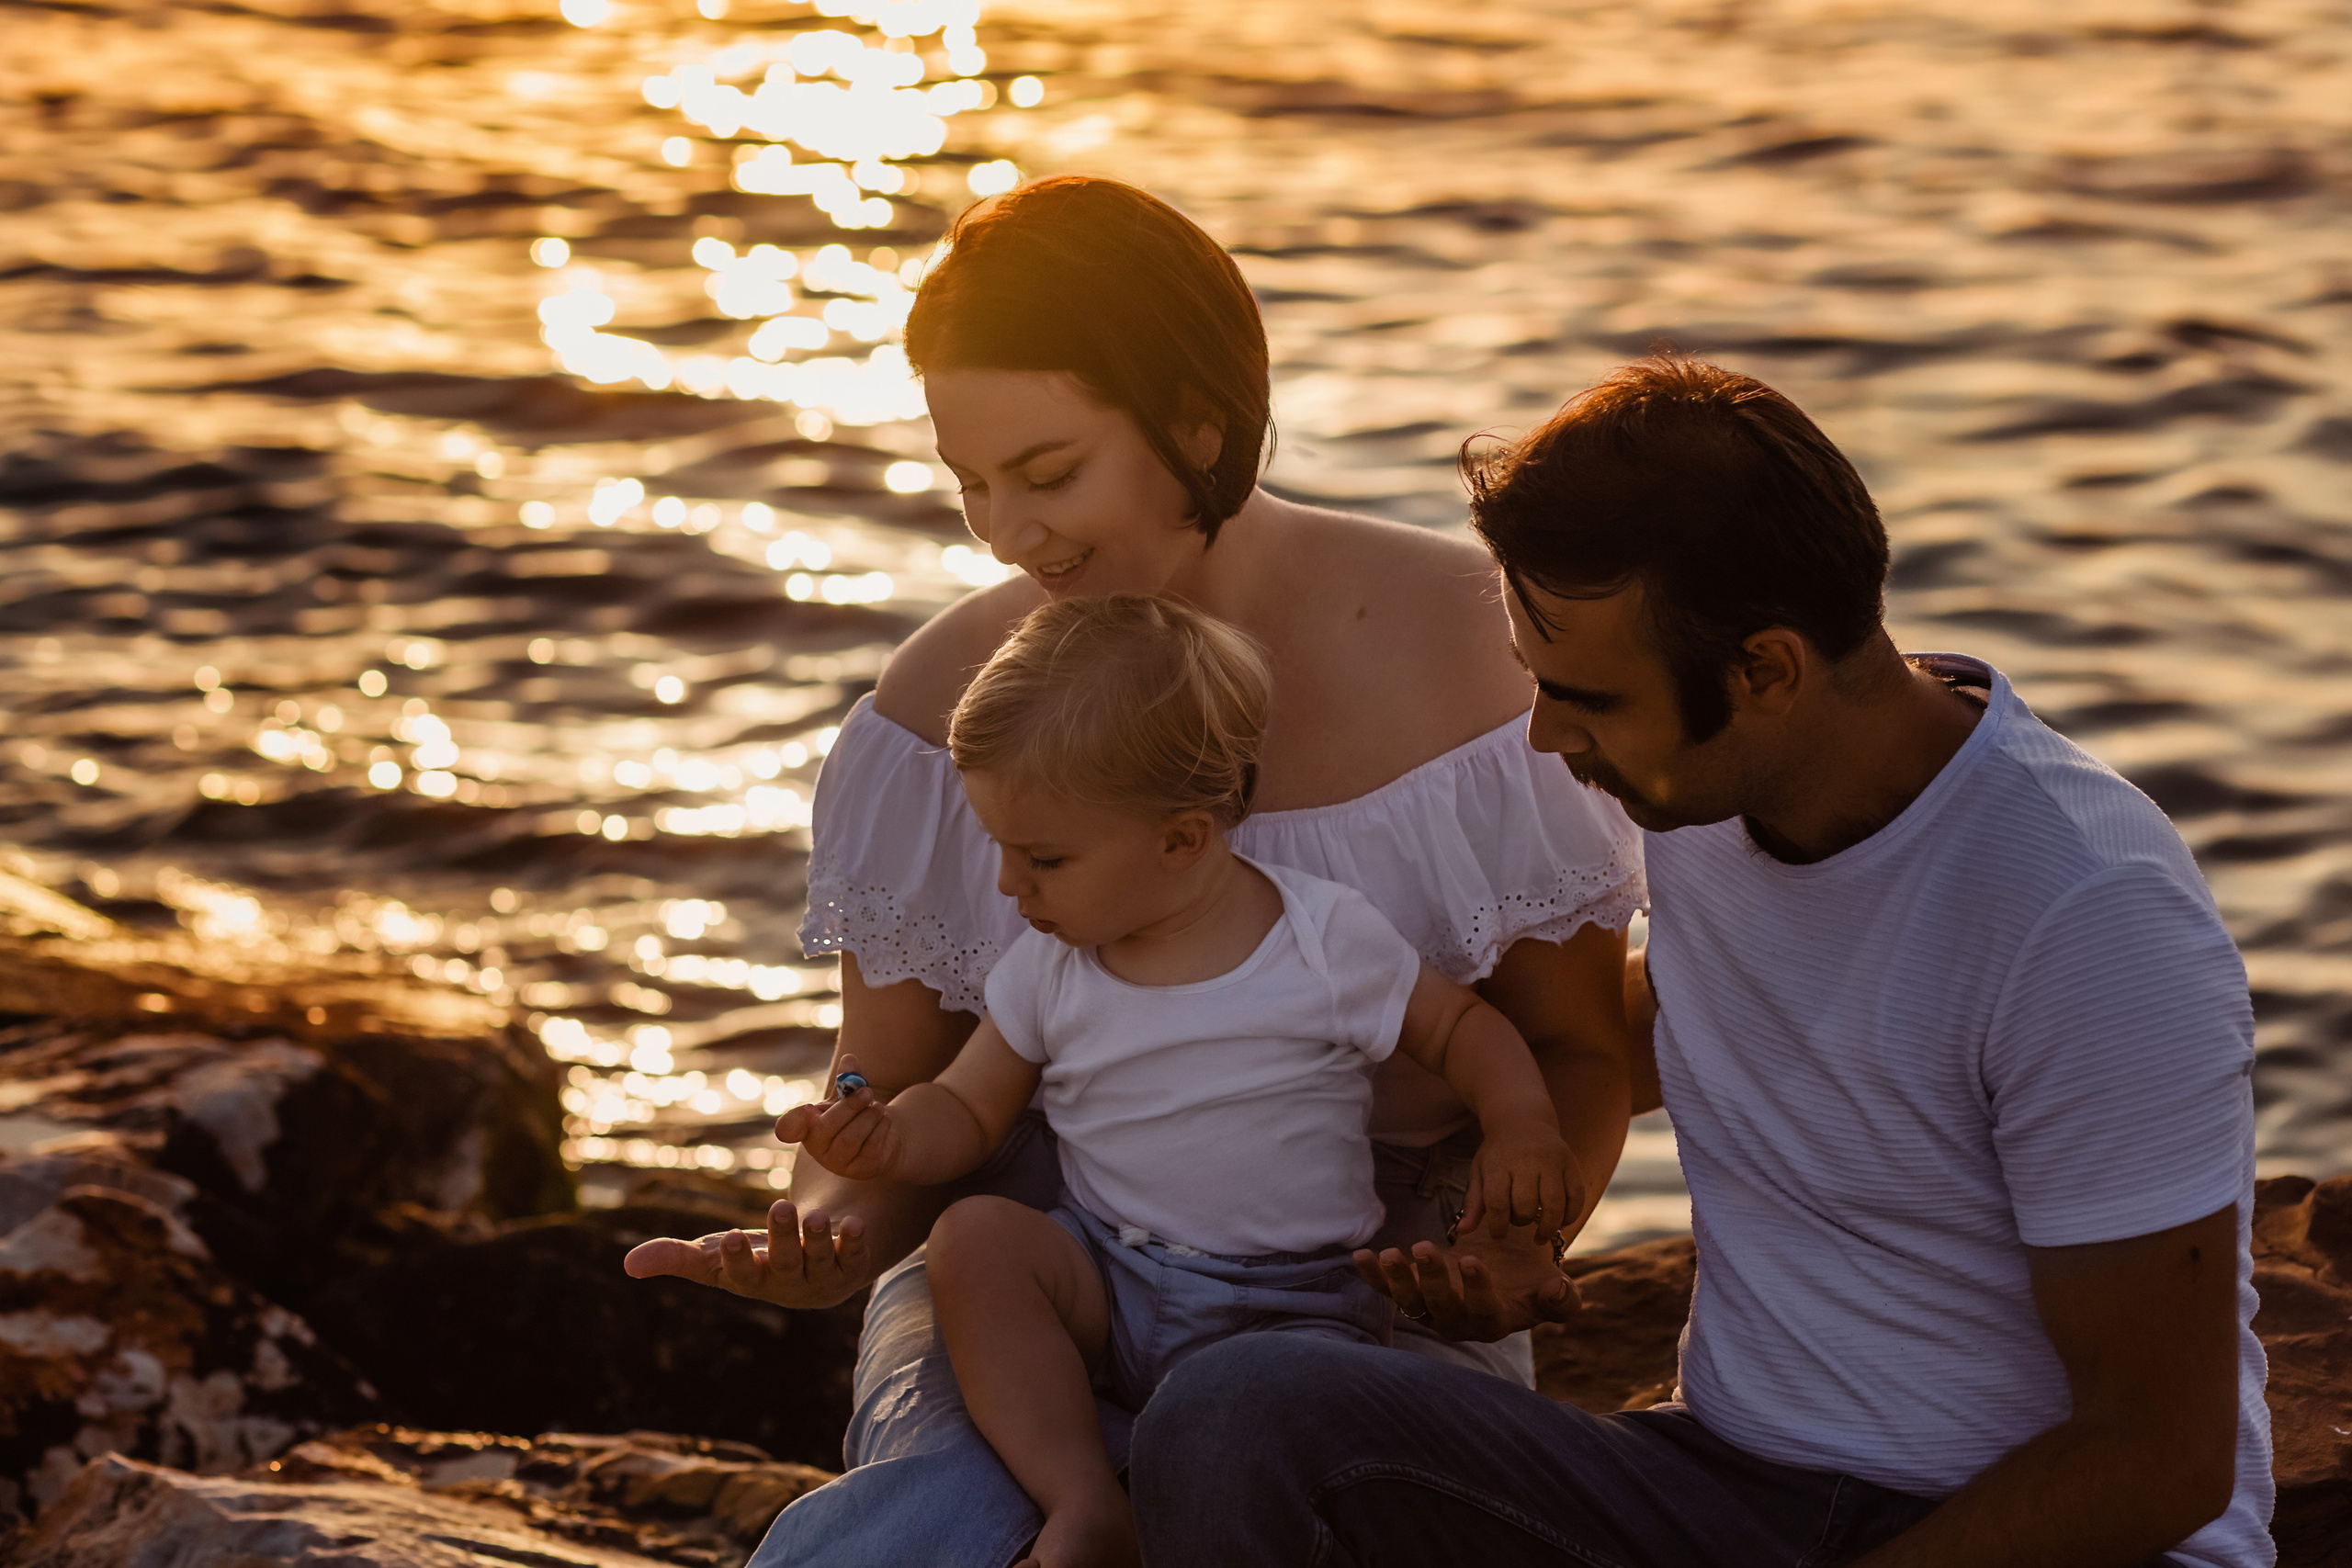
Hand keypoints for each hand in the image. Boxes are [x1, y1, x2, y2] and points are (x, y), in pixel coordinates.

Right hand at [622, 1198, 874, 1308]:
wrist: (809, 1262)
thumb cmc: (754, 1257)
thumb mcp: (714, 1256)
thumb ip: (674, 1258)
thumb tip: (627, 1265)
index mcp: (752, 1281)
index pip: (742, 1276)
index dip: (737, 1259)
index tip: (730, 1236)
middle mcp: (788, 1285)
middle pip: (785, 1264)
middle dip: (782, 1238)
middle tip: (779, 1206)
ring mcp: (822, 1278)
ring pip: (821, 1261)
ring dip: (819, 1238)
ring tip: (816, 1214)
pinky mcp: (852, 1267)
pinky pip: (857, 1258)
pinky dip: (856, 1243)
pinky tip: (856, 1223)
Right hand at [772, 1051, 900, 1180]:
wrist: (882, 1138)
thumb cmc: (856, 1114)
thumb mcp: (849, 1095)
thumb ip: (847, 1079)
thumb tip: (849, 1059)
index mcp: (808, 1127)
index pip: (789, 1128)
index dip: (792, 1121)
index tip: (806, 1109)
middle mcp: (818, 1149)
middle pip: (827, 1128)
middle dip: (849, 1107)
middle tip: (867, 1092)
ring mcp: (839, 1163)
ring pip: (851, 1138)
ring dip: (868, 1117)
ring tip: (879, 1106)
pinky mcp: (861, 1170)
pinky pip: (870, 1147)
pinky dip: (880, 1127)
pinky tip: (885, 1118)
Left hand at [1352, 1224, 1579, 1341]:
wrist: (1507, 1269)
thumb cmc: (1532, 1281)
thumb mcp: (1555, 1290)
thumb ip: (1562, 1298)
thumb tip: (1556, 1291)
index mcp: (1495, 1322)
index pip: (1484, 1310)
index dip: (1478, 1288)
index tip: (1473, 1259)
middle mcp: (1459, 1321)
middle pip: (1442, 1305)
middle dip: (1432, 1278)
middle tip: (1425, 1248)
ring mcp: (1432, 1309)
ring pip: (1411, 1301)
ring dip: (1397, 1280)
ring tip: (1389, 1253)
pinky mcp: (1411, 1293)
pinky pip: (1388, 1289)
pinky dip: (1373, 1276)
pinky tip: (1362, 1256)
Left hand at [1458, 1119, 1582, 1239]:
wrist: (1522, 1120)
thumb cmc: (1498, 1153)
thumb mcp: (1480, 1172)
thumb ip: (1473, 1203)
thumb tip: (1462, 1231)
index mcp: (1499, 1163)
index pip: (1497, 1203)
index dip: (1497, 1226)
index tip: (1498, 1234)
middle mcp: (1527, 1161)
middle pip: (1526, 1205)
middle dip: (1521, 1222)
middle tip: (1519, 1221)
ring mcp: (1552, 1161)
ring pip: (1554, 1204)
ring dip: (1548, 1227)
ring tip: (1540, 1235)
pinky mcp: (1571, 1163)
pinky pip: (1576, 1197)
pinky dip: (1570, 1215)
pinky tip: (1560, 1221)